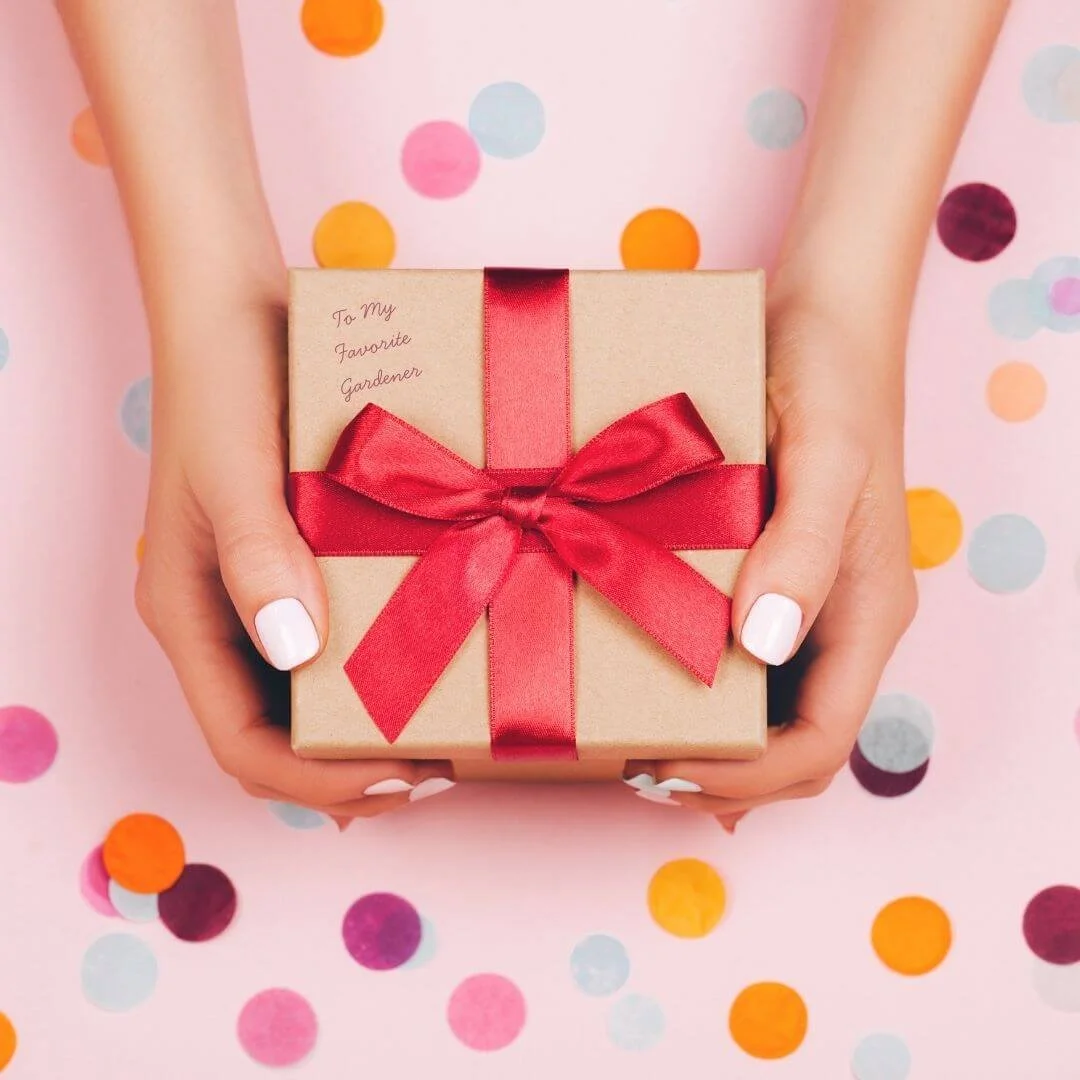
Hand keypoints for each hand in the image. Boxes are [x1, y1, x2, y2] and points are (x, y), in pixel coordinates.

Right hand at [134, 283, 453, 820]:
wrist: (242, 308)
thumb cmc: (226, 382)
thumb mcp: (234, 468)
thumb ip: (259, 555)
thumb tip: (299, 648)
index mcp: (192, 614)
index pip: (242, 742)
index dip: (316, 780)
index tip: (400, 781)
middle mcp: (229, 618)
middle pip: (279, 735)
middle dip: (351, 769)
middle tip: (438, 768)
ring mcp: (268, 592)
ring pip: (314, 697)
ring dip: (371, 726)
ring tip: (448, 732)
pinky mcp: (306, 561)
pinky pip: (343, 637)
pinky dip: (383, 666)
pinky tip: (439, 663)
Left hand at [627, 298, 916, 819]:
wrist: (820, 316)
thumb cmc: (828, 374)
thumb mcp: (823, 451)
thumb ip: (801, 546)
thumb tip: (762, 643)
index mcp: (864, 610)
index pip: (820, 742)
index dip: (747, 777)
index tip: (665, 771)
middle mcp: (835, 618)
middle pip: (790, 742)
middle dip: (718, 774)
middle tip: (630, 766)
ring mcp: (799, 599)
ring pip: (760, 707)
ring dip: (701, 737)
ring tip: (623, 737)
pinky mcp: (764, 570)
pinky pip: (732, 652)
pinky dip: (689, 683)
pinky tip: (636, 680)